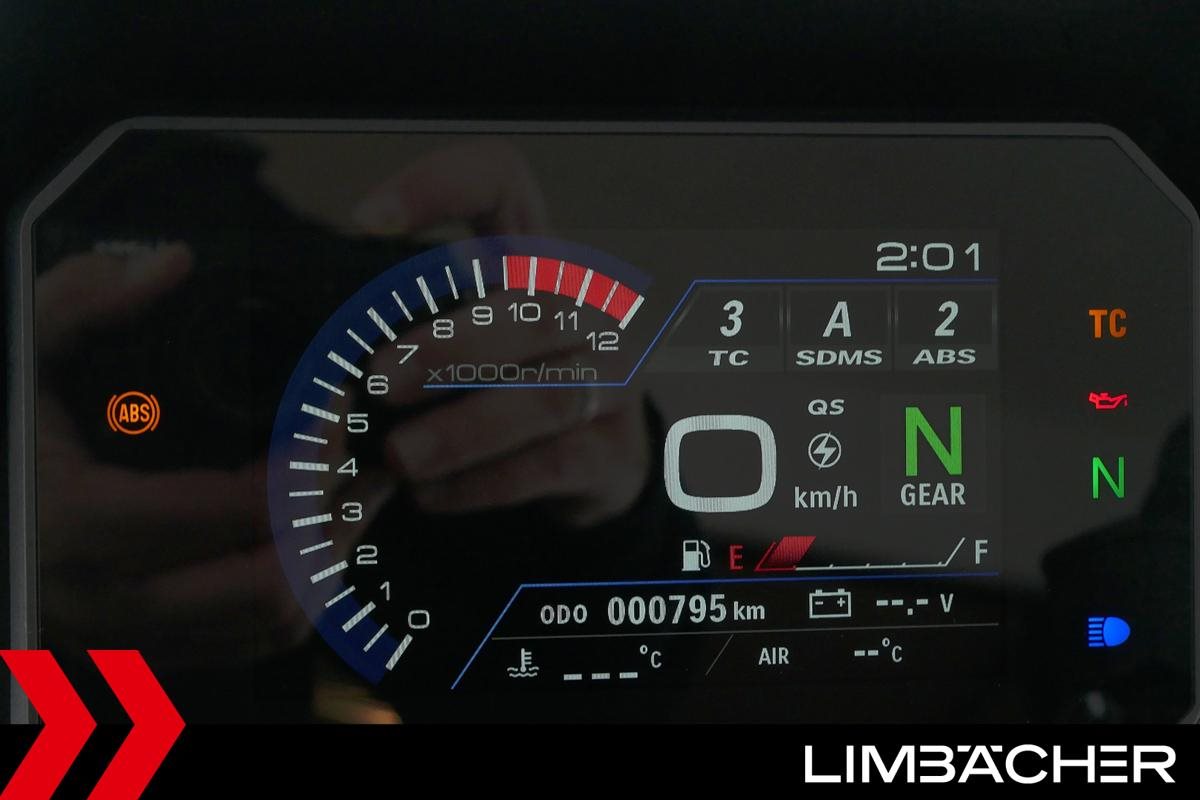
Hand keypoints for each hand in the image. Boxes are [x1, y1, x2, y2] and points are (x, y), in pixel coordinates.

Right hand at [35, 244, 390, 666]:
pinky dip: (302, 588)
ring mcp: (127, 639)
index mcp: (79, 525)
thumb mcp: (18, 348)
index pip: (237, 513)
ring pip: (272, 622)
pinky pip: (249, 641)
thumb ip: (84, 299)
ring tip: (360, 487)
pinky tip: (321, 531)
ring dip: (330, 555)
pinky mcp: (145, 651)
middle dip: (330, 514)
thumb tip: (172, 264)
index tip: (331, 409)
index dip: (307, 463)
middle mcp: (105, 602)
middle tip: (354, 452)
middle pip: (271, 584)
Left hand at [353, 142, 652, 526]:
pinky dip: (486, 482)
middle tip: (378, 382)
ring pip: (548, 393)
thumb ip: (403, 322)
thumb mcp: (462, 332)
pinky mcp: (614, 449)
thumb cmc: (502, 381)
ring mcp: (611, 376)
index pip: (502, 181)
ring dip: (466, 427)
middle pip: (534, 302)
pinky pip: (554, 463)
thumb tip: (309, 352)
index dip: (441, 186)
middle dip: (450, 345)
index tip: (365, 221)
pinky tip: (430, 496)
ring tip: (401, 456)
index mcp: (532, 252)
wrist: (592, 459)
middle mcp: (582, 304)